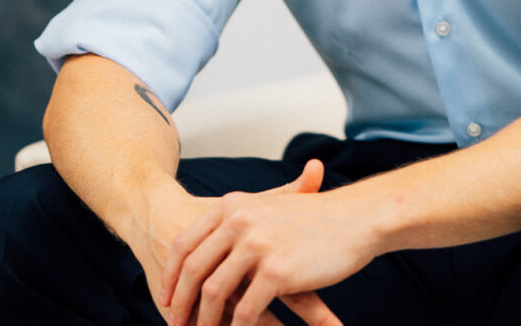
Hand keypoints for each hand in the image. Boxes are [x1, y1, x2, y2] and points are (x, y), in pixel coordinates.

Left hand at [161, 159, 379, 325]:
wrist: (355, 218)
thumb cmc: (314, 218)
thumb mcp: (267, 207)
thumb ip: (237, 220)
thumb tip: (206, 247)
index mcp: (231, 206)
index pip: (187, 244)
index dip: (172, 275)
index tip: (166, 297)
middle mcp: (238, 221)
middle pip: (194, 270)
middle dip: (181, 302)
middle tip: (175, 323)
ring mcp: (256, 246)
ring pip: (215, 293)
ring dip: (205, 321)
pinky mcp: (275, 272)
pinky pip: (245, 311)